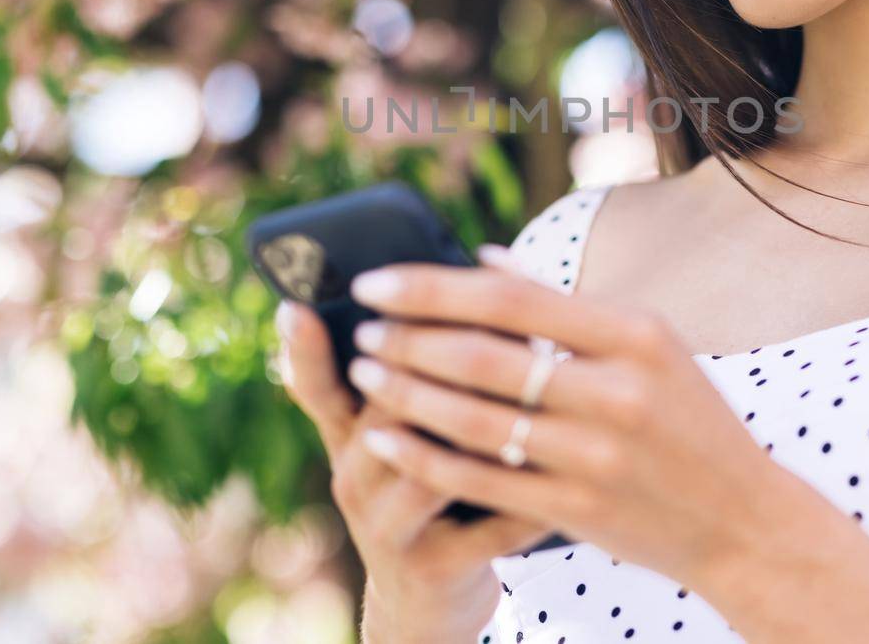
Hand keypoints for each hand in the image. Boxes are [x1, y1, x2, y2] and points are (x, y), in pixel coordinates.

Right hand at [272, 297, 557, 639]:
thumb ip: (419, 371)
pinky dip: (532, 495)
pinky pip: (489, 523)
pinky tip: (572, 470)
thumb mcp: (406, 436)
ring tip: (540, 392)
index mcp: (350, 434)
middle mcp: (355, 477)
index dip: (303, 349)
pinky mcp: (430, 567)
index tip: (296, 305)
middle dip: (442, 364)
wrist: (429, 600)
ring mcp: (385, 527)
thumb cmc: (432, 493)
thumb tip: (471, 268)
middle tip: (499, 324)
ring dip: (487, 426)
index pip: (318, 383)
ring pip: (431, 465)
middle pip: (387, 408)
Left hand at [338, 245, 782, 589]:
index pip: (511, 299)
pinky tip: (385, 437)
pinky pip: (481, 479)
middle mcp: (616, 392)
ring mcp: (597, 455)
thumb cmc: (689, 420)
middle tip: (362, 328)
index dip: (432, 287)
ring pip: (475, 419)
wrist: (743, 521)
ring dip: (405, 393)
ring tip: (364, 373)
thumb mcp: (650, 344)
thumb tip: (483, 259)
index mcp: (634, 335)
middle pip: (483, 357)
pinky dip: (424, 455)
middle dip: (408, 340)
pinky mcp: (579, 509)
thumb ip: (567, 305)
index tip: (377, 280)